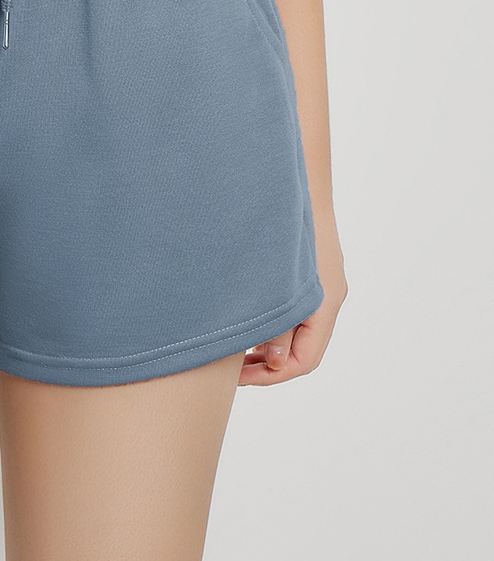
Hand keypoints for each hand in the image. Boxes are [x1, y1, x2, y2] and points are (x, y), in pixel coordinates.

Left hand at [239, 213, 346, 385]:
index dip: (271, 376)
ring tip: (233, 349)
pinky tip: (244, 320)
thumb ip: (275, 323)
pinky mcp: (308, 273)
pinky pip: (295, 312)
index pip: (305, 361)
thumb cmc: (286, 225)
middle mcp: (328, 297)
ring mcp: (321, 285)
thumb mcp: (277, 282)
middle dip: (268, 365)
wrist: (299, 181)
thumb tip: (272, 362)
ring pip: (298, 331)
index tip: (238, 378)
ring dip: (268, 345)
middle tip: (231, 371)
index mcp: (325, 302)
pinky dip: (272, 324)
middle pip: (302, 350)